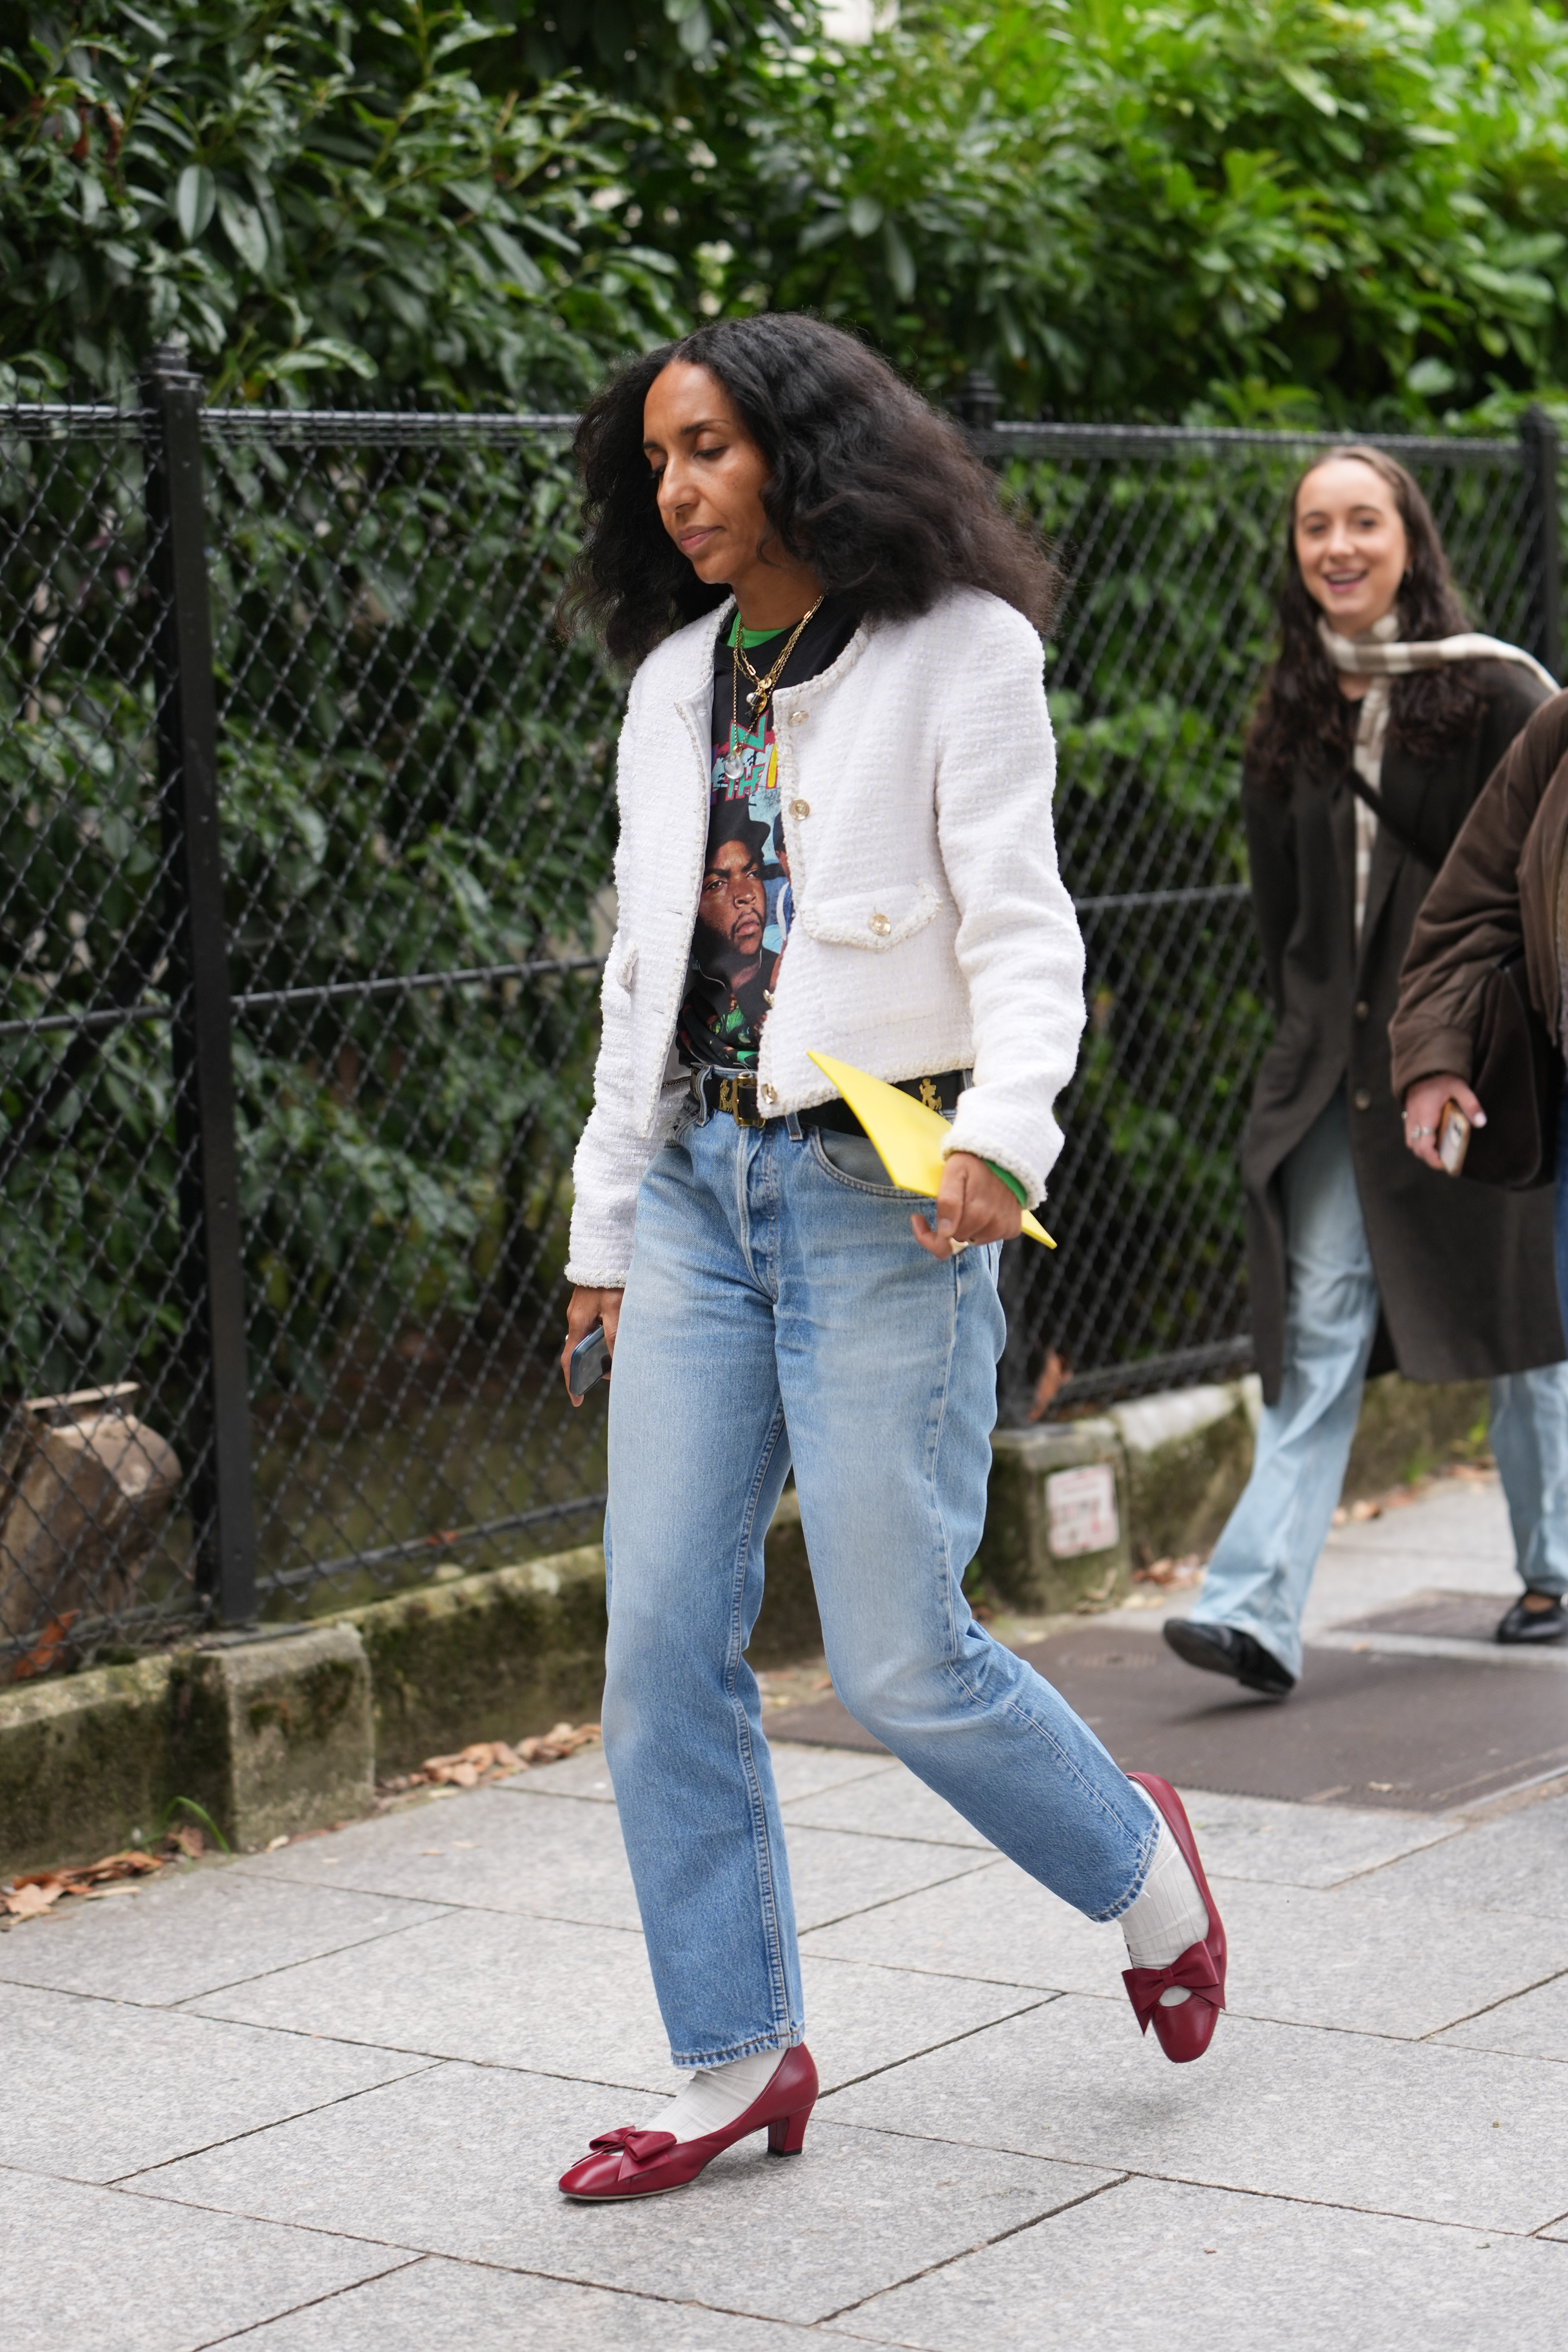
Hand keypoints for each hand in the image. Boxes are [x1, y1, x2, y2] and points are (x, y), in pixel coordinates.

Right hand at [560, 1284, 623, 1404]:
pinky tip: (625, 1331)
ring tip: (624, 1354)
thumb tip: (614, 1364)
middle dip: (596, 1367)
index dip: (572, 1383)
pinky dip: (609, 1335)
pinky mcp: (595, 1300)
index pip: (569, 1361)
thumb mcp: (616, 1311)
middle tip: (614, 1375)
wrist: (607, 1247)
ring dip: (606, 1349)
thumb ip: (615, 1337)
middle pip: (582, 1351)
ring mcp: (585, 1308)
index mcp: (578, 1323)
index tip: (578, 1401)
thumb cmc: (611, 1279)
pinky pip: (600, 1324)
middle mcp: (578, 1317)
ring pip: (593, 1337)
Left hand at [912, 1151, 1023, 1258]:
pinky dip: (984, 1226)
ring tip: (970, 1202)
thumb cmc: (975, 1162)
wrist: (1006, 1155)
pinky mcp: (1013, 1228)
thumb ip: (948, 1201)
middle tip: (949, 1204)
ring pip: (974, 1239)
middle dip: (949, 1226)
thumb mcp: (954, 1172)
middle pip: (958, 1239)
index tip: (918, 1219)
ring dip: (967, 1226)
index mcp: (976, 1214)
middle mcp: (992, 1225)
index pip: (944, 1244)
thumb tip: (946, 1232)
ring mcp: (1004, 1228)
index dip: (927, 1236)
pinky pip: (992, 1237)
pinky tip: (984, 1208)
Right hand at [1402, 1073, 1484, 1170]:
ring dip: (1424, 1149)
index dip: (1433, 1159)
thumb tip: (1481, 1123)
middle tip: (1447, 1160)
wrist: (1423, 1064)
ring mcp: (1409, 1117)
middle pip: (1416, 1148)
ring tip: (1440, 1150)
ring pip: (1411, 1142)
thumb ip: (1471, 1105)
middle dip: (1430, 1157)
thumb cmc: (1441, 1076)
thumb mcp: (1460, 1087)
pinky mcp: (1409, 1114)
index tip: (1446, 1164)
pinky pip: (1411, 1133)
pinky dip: (1420, 1140)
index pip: (1423, 1146)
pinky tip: (1434, 1136)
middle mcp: (1414, 1119)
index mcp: (1425, 1116)